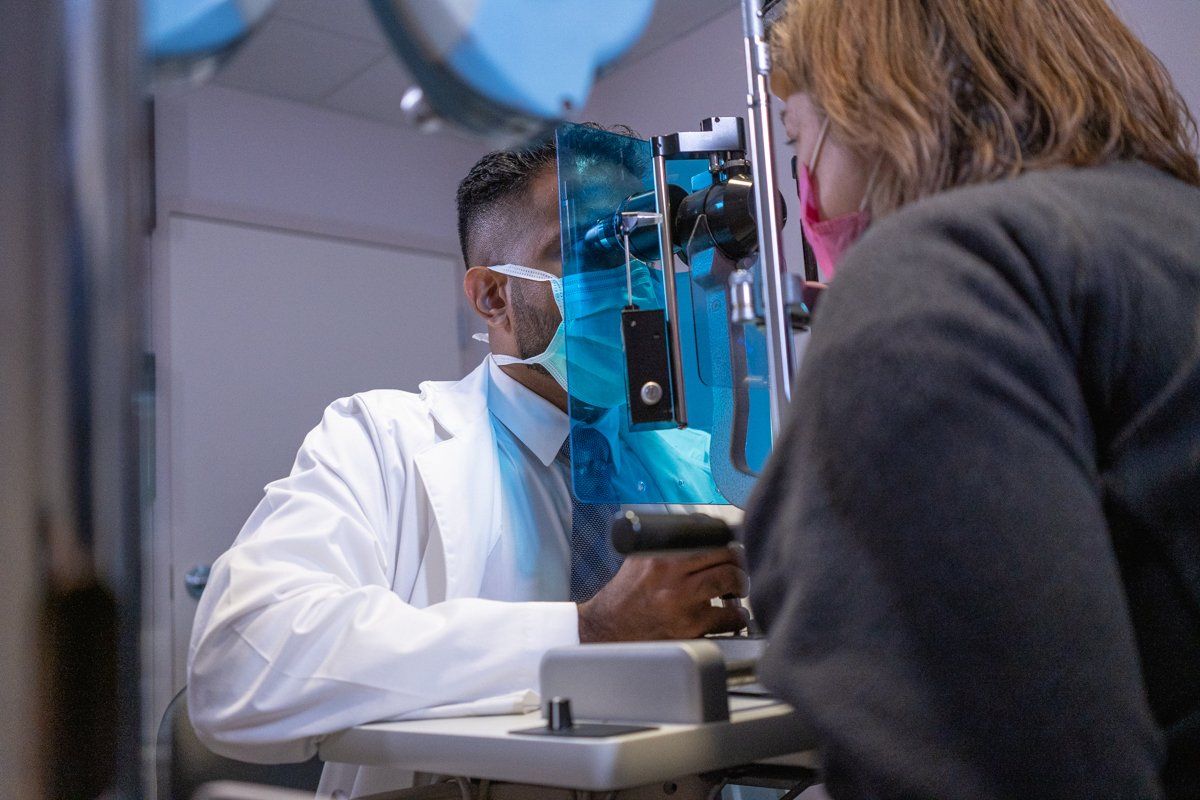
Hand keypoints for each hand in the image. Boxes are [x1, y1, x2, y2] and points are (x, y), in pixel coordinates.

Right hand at [577, 547, 748, 641]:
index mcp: (660, 554)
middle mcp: (671, 574)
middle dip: (737, 560)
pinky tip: (731, 616)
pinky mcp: (690, 627)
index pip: (706, 534)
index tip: (731, 544)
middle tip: (737, 567)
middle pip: (724, 554)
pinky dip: (736, 617)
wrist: (608, 629)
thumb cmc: (626, 596)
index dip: (725, 539)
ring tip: (736, 590)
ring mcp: (682, 601)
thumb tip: (699, 532)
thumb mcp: (639, 559)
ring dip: (740, 583)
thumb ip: (666, 545)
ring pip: (731, 579)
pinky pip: (728, 618)